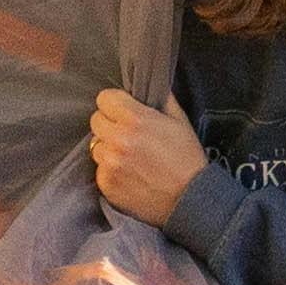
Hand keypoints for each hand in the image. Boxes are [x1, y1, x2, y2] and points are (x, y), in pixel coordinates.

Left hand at [88, 86, 203, 227]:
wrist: (190, 200)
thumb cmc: (187, 160)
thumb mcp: (180, 121)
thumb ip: (161, 98)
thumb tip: (149, 84)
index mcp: (135, 119)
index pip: (104, 98)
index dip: (114, 104)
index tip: (122, 111)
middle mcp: (118, 140)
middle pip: (96, 120)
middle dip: (110, 124)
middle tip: (127, 135)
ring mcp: (110, 164)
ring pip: (96, 145)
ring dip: (108, 148)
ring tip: (130, 156)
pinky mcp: (106, 184)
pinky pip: (99, 169)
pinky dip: (110, 170)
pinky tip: (129, 173)